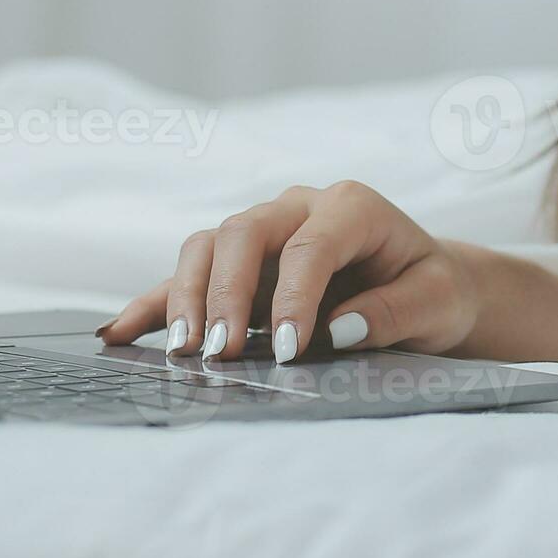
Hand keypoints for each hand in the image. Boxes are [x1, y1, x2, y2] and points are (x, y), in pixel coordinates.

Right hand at [98, 182, 480, 363]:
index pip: (309, 245)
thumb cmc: (432, 289)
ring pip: (206, 246)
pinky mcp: (237, 265)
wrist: (426, 287)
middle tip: (221, 351)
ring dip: (187, 296)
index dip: (294, 296)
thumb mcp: (437, 301)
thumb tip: (337, 328)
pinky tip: (120, 333)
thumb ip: (395, 311)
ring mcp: (262, 232)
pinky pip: (186, 275)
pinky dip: (154, 302)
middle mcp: (297, 208)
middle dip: (226, 293)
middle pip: (241, 233)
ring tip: (184, 351)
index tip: (291, 349)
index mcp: (350, 206)